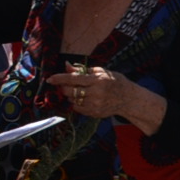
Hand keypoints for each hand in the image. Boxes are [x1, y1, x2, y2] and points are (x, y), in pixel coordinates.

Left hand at [48, 65, 166, 132]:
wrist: (129, 99)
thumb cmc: (116, 82)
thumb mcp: (102, 72)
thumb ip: (83, 70)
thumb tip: (67, 66)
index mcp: (98, 80)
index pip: (73, 79)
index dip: (60, 78)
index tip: (50, 79)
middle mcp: (95, 93)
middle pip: (69, 92)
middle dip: (65, 88)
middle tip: (69, 85)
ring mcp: (95, 105)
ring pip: (72, 100)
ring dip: (73, 96)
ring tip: (83, 92)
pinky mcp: (94, 113)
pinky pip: (77, 108)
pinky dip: (78, 103)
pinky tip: (87, 99)